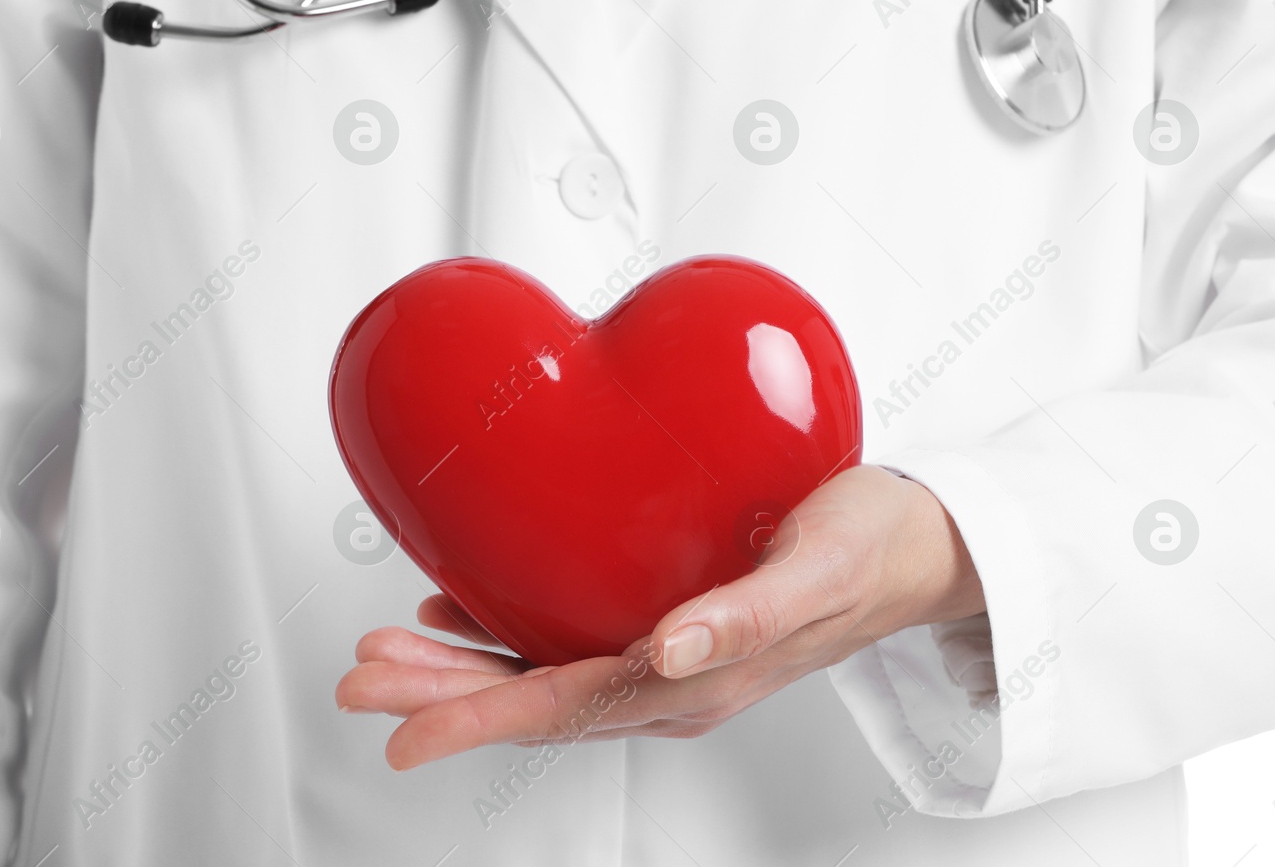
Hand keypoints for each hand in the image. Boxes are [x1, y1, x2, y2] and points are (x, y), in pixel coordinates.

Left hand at [335, 465, 983, 768]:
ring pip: (542, 676)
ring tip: (386, 656)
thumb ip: (746, 617)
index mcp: (699, 680)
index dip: (476, 719)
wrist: (914, 544)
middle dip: (440, 696)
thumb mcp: (817, 572)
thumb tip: (667, 653)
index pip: (566, 709)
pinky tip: (459, 614)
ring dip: (458, 670)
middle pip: (535, 701)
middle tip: (360, 681)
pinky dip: (503, 635)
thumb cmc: (870, 548)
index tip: (401, 730)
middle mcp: (671, 680)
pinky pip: (569, 642)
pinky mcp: (666, 623)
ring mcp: (665, 658)